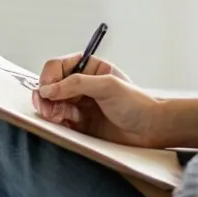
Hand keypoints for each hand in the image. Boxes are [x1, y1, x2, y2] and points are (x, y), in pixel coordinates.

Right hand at [31, 54, 169, 148]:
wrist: (151, 130)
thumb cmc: (137, 104)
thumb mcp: (107, 86)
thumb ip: (76, 84)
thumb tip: (48, 89)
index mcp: (89, 69)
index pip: (58, 66)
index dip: (49, 77)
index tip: (47, 91)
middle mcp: (82, 85)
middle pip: (51, 86)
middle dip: (46, 97)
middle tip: (46, 108)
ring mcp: (80, 104)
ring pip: (52, 103)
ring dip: (51, 110)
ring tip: (59, 118)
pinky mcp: (80, 123)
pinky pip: (59, 120)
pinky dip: (57, 122)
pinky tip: (67, 124)